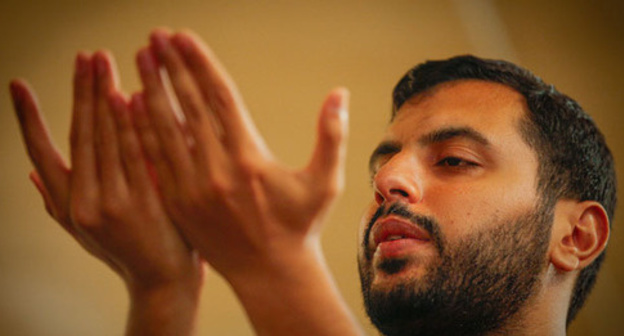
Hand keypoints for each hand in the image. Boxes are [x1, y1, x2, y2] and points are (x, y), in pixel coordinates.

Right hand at [10, 51, 202, 334]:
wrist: (162, 280)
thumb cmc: (124, 251)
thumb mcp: (85, 232)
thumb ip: (58, 202)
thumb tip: (32, 175)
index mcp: (68, 206)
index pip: (42, 153)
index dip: (28, 118)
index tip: (18, 86)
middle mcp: (85, 203)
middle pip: (80, 136)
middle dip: (80, 92)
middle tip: (85, 57)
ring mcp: (116, 203)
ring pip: (107, 140)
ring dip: (104, 97)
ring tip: (102, 64)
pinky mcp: (146, 203)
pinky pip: (138, 154)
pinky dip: (133, 124)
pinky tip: (132, 96)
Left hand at [134, 29, 360, 334]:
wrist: (270, 274)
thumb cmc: (300, 226)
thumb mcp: (324, 182)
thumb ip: (332, 135)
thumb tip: (339, 93)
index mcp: (249, 159)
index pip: (219, 98)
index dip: (200, 63)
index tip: (184, 36)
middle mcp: (216, 170)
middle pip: (187, 106)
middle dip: (170, 67)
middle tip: (156, 36)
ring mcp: (192, 188)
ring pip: (164, 130)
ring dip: (150, 90)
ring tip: (140, 59)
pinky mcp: (177, 204)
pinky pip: (155, 160)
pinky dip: (142, 129)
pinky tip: (132, 105)